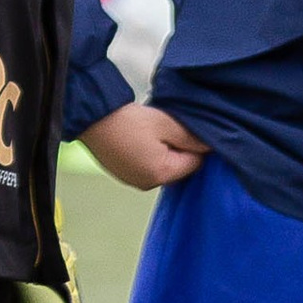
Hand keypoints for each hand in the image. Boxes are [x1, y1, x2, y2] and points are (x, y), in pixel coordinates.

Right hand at [81, 104, 211, 191]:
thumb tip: (210, 146)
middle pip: (179, 168)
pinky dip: (150, 154)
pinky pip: (147, 166)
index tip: (187, 127)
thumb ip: (191, 137)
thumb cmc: (128, 121)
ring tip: (153, 130)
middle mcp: (148, 184)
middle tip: (169, 127)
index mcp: (161, 174)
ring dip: (164, 151)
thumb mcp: (166, 123)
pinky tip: (141, 137)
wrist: (92, 118)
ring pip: (163, 167)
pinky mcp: (124, 174)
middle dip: (179, 149)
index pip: (195, 163)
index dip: (196, 145)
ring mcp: (134, 181)